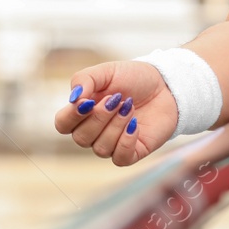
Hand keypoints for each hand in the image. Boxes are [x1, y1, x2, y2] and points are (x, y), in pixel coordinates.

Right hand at [54, 60, 176, 165]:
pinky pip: (119, 157)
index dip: (71, 116)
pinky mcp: (132, 153)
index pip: (62, 124)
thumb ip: (84, 80)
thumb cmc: (133, 78)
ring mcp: (112, 143)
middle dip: (99, 118)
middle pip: (81, 138)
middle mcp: (94, 131)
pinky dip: (127, 140)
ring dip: (116, 126)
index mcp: (83, 112)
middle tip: (117, 99)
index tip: (88, 101)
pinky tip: (135, 123)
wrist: (166, 85)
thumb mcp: (106, 71)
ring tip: (129, 108)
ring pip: (100, 148)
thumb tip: (74, 99)